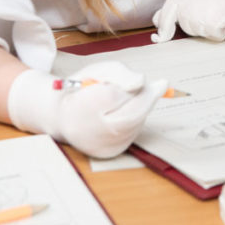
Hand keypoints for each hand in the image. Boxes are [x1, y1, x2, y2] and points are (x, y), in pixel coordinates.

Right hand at [7, 61, 165, 158]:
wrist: (63, 118)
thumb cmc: (82, 90)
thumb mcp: (96, 71)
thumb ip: (119, 73)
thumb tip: (141, 81)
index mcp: (78, 109)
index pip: (112, 96)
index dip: (128, 85)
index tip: (141, 79)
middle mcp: (89, 133)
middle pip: (131, 114)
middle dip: (148, 97)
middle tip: (161, 84)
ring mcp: (101, 146)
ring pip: (136, 123)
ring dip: (143, 107)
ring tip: (134, 97)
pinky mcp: (112, 153)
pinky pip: (133, 133)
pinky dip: (137, 119)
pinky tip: (128, 111)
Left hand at [151, 0, 224, 42]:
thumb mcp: (204, 6)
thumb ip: (182, 10)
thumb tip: (156, 20)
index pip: (171, 3)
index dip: (166, 22)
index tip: (162, 36)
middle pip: (180, 17)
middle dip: (190, 28)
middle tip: (210, 26)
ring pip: (194, 26)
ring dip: (206, 32)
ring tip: (222, 22)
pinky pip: (212, 32)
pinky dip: (219, 35)